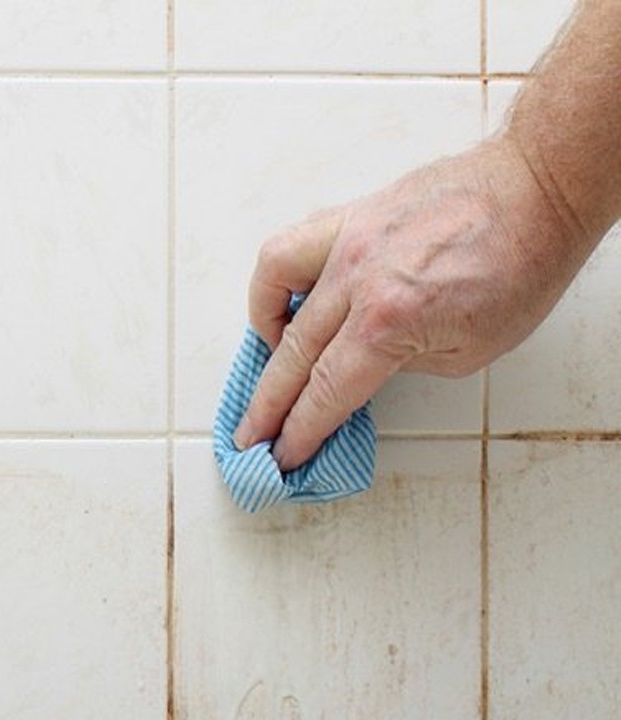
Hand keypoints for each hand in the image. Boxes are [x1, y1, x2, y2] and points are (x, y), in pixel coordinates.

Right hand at [232, 136, 594, 470]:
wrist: (537, 190)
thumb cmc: (521, 266)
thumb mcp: (472, 348)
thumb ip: (404, 364)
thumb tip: (364, 371)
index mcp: (389, 321)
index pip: (327, 391)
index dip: (301, 431)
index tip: (283, 455)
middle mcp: (357, 279)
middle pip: (293, 356)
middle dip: (268, 405)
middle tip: (254, 435)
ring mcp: (347, 241)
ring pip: (273, 292)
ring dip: (263, 335)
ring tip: (273, 358)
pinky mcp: (349, 217)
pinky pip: (289, 250)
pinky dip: (276, 281)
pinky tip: (287, 301)